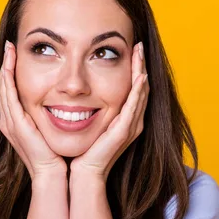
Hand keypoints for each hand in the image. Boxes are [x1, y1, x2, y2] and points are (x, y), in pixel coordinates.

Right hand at [0, 40, 66, 180]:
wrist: (52, 175)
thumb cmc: (55, 156)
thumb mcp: (50, 131)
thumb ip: (50, 117)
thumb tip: (62, 103)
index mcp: (16, 123)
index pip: (10, 92)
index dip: (11, 73)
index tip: (15, 55)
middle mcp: (9, 121)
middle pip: (3, 86)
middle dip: (6, 65)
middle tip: (9, 46)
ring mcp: (10, 122)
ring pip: (3, 87)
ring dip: (5, 66)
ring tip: (9, 49)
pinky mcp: (15, 123)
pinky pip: (9, 94)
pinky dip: (8, 77)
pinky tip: (11, 63)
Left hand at [70, 41, 148, 180]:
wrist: (84, 172)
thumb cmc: (83, 149)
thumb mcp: (89, 122)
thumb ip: (90, 107)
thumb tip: (78, 89)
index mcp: (124, 118)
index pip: (132, 88)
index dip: (133, 68)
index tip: (130, 49)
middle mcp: (131, 121)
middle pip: (141, 88)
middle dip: (140, 65)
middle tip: (138, 45)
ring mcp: (130, 126)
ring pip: (140, 94)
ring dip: (141, 72)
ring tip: (140, 54)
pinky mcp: (124, 132)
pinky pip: (133, 107)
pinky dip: (138, 91)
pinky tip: (140, 77)